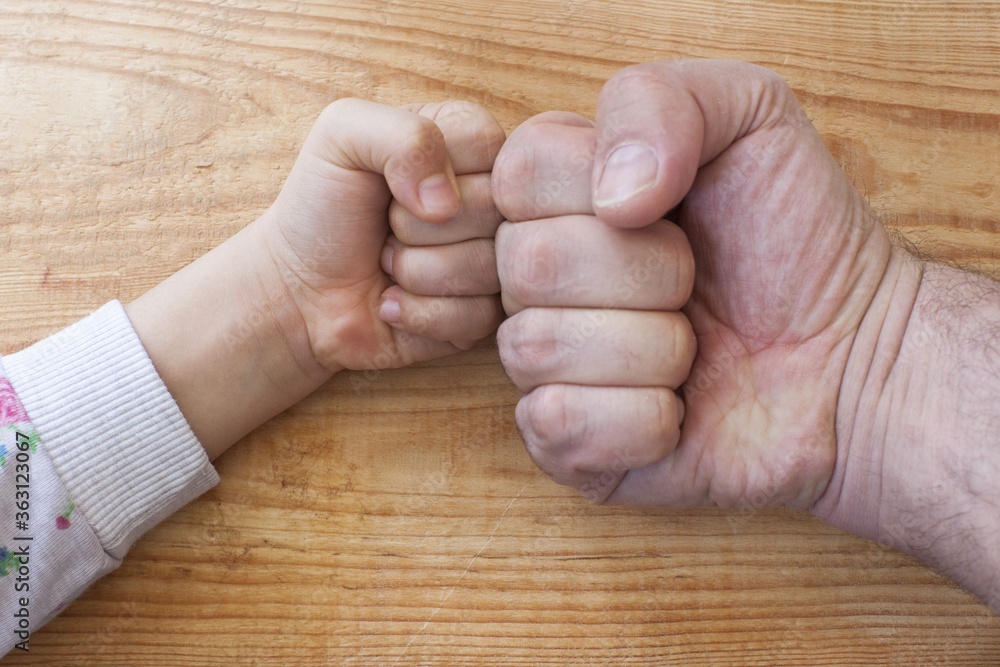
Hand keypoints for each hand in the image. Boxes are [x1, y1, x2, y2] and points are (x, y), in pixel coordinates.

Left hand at [262, 99, 505, 371]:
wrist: (297, 292)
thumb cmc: (321, 208)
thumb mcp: (342, 138)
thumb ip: (403, 134)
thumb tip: (447, 202)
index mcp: (468, 146)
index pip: (488, 143)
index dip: (433, 167)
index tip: (393, 183)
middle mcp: (491, 203)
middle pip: (491, 210)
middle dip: (417, 227)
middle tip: (387, 230)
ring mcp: (493, 262)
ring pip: (486, 267)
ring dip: (417, 273)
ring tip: (389, 266)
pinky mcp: (485, 316)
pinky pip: (477, 316)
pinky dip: (419, 313)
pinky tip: (395, 303)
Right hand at [492, 60, 895, 508]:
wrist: (855, 353)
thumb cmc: (797, 238)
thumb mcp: (749, 117)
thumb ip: (659, 101)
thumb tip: (610, 201)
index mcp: (562, 197)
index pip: (520, 171)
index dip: (600, 187)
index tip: (671, 204)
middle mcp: (539, 280)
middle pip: (527, 262)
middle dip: (648, 272)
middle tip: (697, 282)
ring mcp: (547, 365)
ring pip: (539, 348)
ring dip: (653, 349)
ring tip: (695, 348)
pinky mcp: (568, 445)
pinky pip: (560, 425)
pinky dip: (642, 420)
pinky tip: (680, 410)